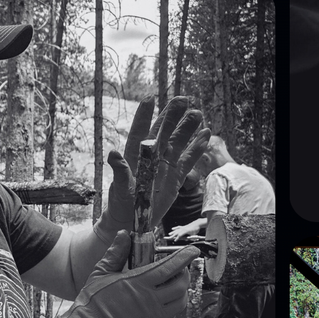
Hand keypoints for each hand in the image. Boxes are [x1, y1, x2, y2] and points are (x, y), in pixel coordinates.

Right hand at [56, 230, 202, 317]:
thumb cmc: (94, 299)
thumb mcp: (102, 272)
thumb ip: (116, 253)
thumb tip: (124, 234)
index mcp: (139, 282)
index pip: (170, 266)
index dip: (185, 257)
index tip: (193, 250)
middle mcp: (150, 298)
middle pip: (180, 284)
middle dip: (184, 273)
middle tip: (179, 268)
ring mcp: (154, 314)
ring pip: (181, 300)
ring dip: (182, 290)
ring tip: (174, 283)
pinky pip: (172, 314)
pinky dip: (175, 304)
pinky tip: (166, 298)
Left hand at [103, 96, 210, 233]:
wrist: (132, 220)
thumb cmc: (121, 202)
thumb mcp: (120, 187)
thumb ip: (119, 170)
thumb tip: (113, 153)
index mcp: (135, 155)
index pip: (140, 130)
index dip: (145, 114)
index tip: (150, 98)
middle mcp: (152, 156)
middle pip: (164, 131)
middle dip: (172, 115)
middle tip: (182, 99)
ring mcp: (165, 164)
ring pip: (179, 142)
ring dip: (188, 128)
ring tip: (197, 113)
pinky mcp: (176, 176)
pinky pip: (189, 159)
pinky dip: (198, 148)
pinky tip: (206, 134)